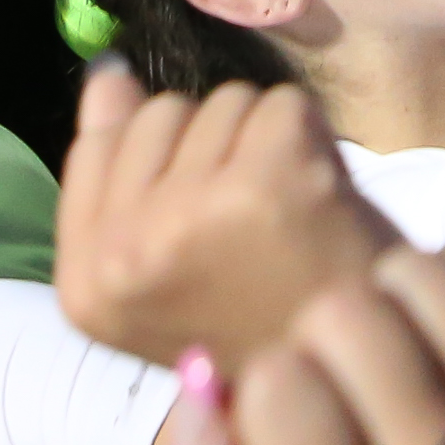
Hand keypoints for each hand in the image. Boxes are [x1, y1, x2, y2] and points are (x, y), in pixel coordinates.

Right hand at [55, 59, 397, 374]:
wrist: (359, 370)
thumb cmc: (261, 318)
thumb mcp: (162, 266)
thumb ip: (119, 175)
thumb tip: (106, 74)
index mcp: (86, 282)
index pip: (99, 143)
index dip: (163, 153)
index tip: (203, 199)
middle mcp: (124, 252)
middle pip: (159, 113)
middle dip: (212, 146)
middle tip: (251, 222)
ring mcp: (192, 214)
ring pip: (224, 102)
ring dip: (263, 141)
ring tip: (285, 216)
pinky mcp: (267, 180)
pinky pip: (283, 103)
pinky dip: (311, 137)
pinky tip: (318, 197)